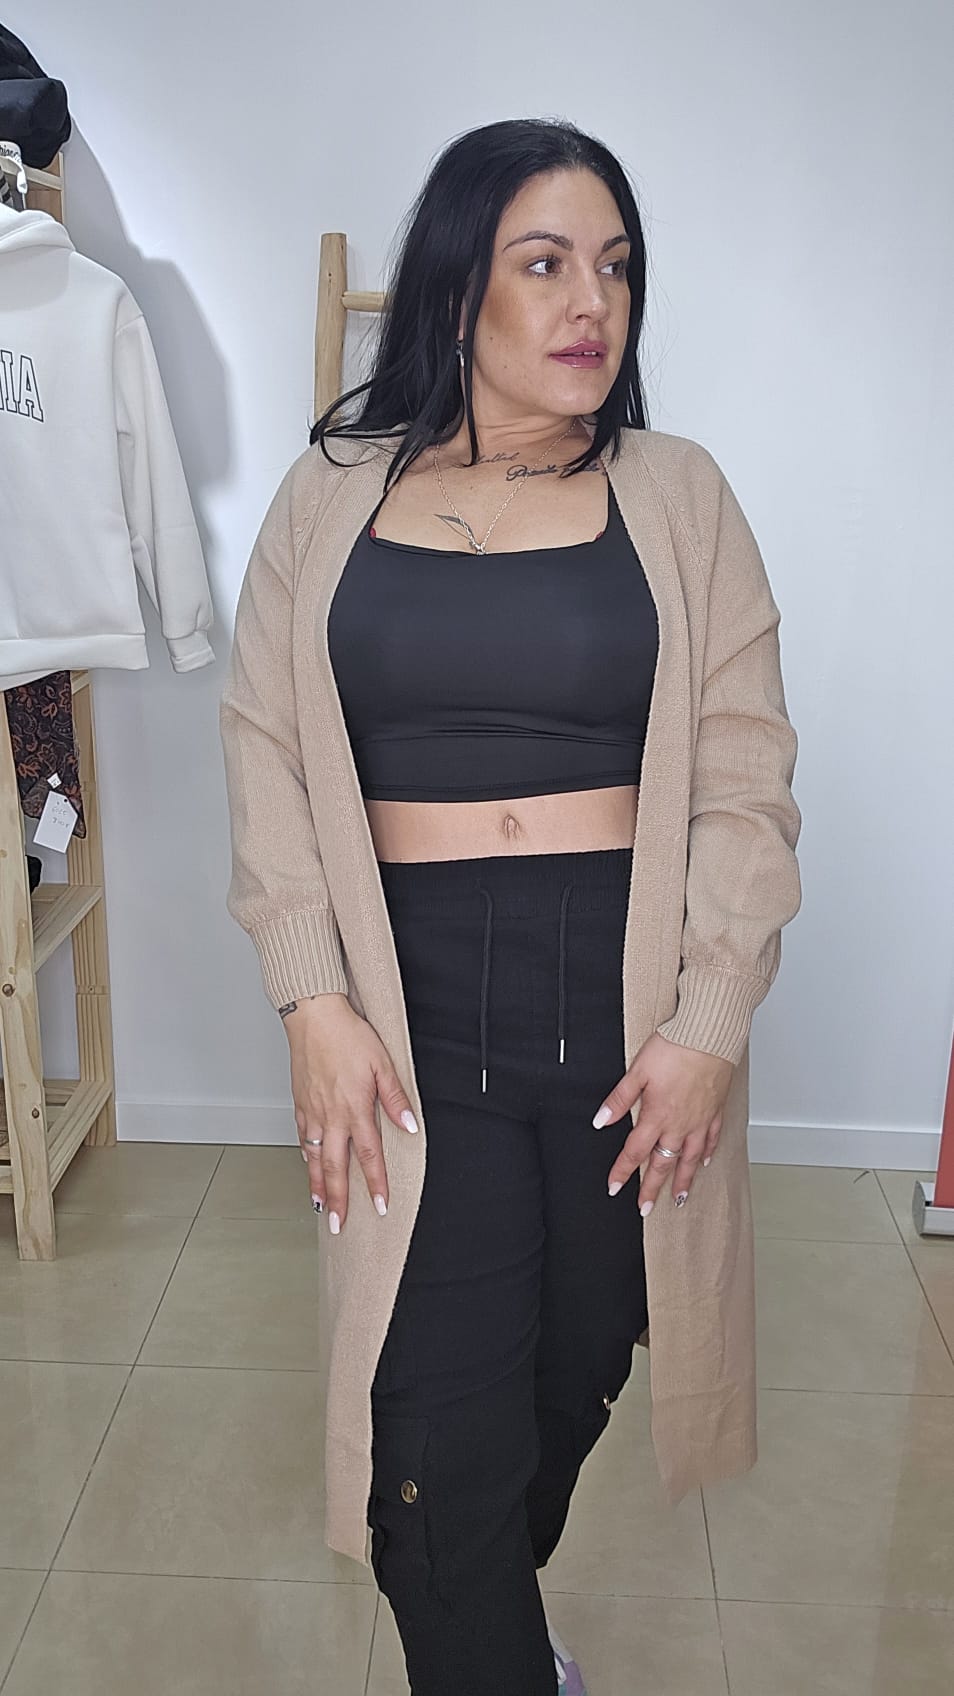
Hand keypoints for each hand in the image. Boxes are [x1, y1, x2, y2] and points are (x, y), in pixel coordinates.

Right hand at [283, 994, 418, 1234]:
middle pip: (334, 1167)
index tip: (381, 1206)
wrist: (313, 1016)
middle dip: (339, 1200)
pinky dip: (305, 1158)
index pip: (368, 1156)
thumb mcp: (381, 1063)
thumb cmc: (348, 1036)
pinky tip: (308, 1166)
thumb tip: (409, 1125)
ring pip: (313, 1158)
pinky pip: (301, 1139)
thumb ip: (395, 1098)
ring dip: (318, 1185)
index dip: (376, 1183)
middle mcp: (331, 1117)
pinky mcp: (299, 1103)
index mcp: (354, 1109)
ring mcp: (312, 1112)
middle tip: (338, 1225)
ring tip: (321, 1207)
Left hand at [592, 1032, 732, 1213]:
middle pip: (663, 1164)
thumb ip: (619, 1100)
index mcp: (657, 1116)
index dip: (622, 1172)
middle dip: (651, 1188)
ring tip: (677, 1199)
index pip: (635, 1152)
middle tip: (645, 1208)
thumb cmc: (674, 1048)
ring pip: (690, 1159)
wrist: (709, 1037)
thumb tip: (600, 1121)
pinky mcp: (715, 1111)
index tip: (613, 1187)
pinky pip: (711, 1140)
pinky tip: (704, 1162)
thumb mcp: (638, 1072)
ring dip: (682, 1181)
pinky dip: (707, 1154)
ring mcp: (700, 1121)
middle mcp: (679, 1125)